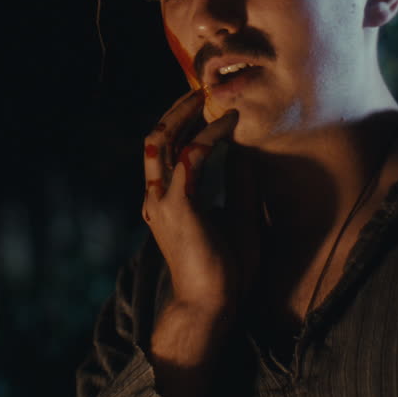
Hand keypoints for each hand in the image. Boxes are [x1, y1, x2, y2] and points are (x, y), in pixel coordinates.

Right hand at [142, 90, 258, 313]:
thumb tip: (242, 150)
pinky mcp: (179, 207)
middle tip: (199, 91)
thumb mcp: (238, 216)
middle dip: (175, 111)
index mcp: (165, 202)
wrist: (211, 305)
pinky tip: (229, 125)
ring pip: (163, 141)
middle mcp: (157, 197)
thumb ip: (238, 183)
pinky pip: (192, 158)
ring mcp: (163, 201)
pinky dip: (210, 136)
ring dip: (185, 115)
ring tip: (207, 98)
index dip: (180, 125)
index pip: (163, 152)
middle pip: (155, 139)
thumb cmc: (225, 270)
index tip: (203, 107)